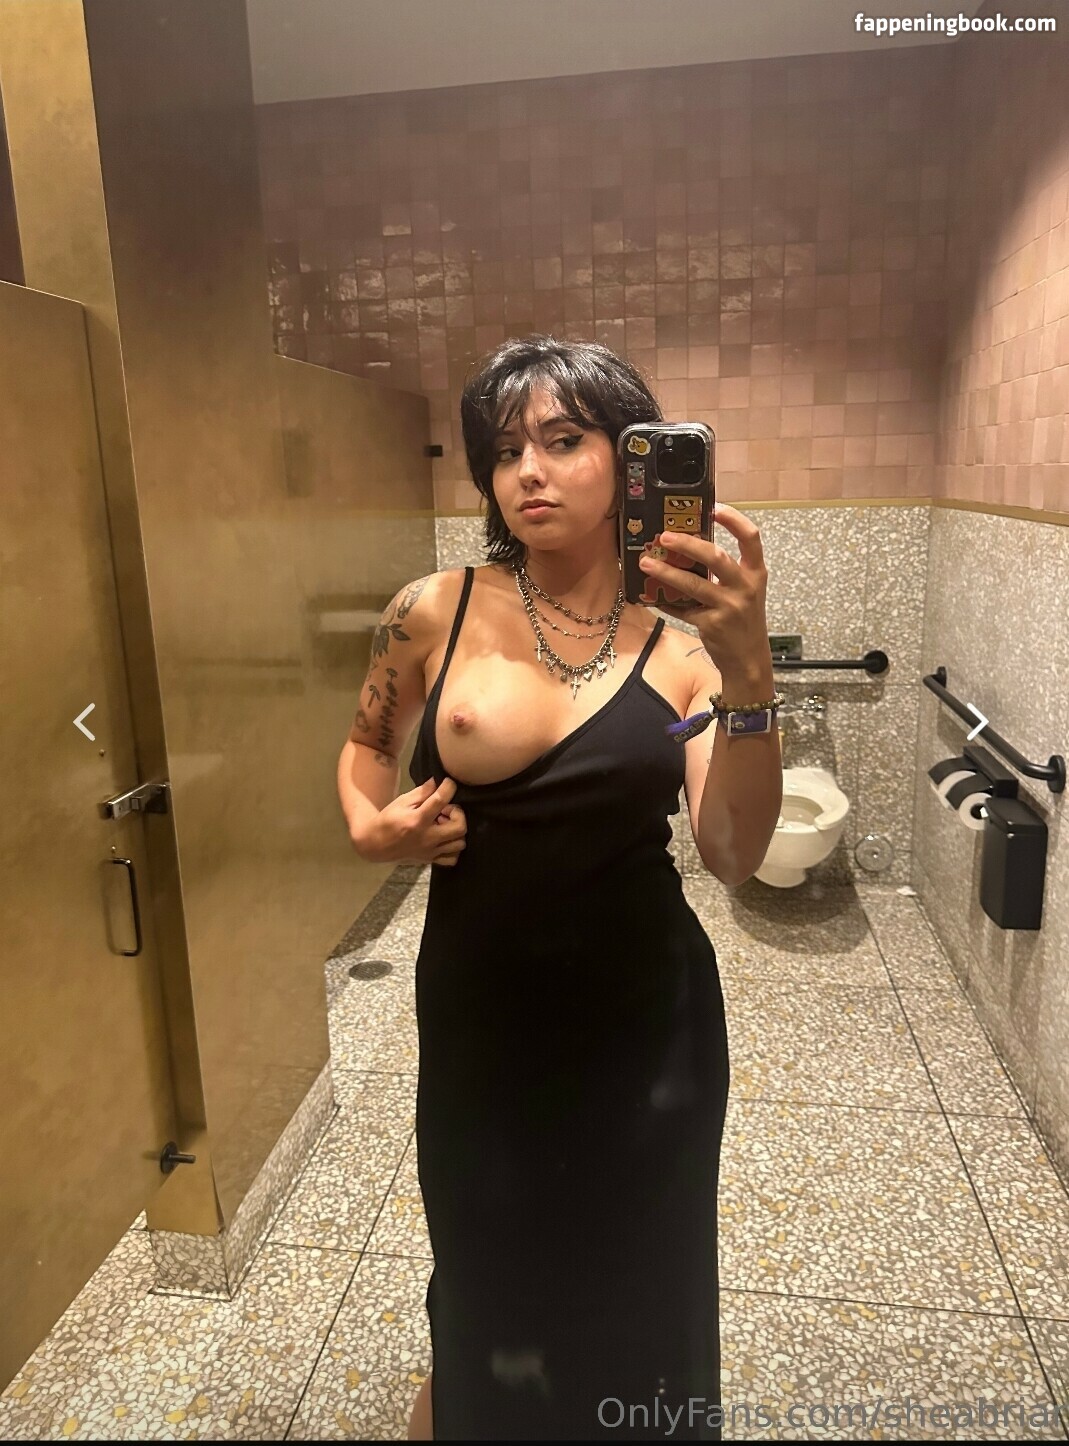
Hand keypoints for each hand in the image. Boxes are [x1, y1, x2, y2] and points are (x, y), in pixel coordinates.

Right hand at [359, 776, 467, 867]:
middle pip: (460, 827)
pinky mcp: (430, 860)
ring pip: (460, 843)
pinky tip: (445, 838)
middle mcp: (427, 838)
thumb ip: (422, 792)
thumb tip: (437, 781)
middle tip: (446, 810)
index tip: (448, 783)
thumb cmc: (388, 820)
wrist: (376, 845)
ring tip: (444, 824)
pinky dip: (453, 847)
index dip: (449, 787)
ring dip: (456, 830)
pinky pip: (453, 858)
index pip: (441, 800)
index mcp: (418, 820)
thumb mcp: (402, 802)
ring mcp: (430, 852)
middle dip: (458, 814)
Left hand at [637, 504, 771, 678]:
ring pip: (693, 584)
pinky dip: (665, 601)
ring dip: (666, 572)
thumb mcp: (744, 591)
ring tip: (646, 563)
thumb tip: (688, 546)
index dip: (733, 519)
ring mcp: (729, 607)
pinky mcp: (712, 625)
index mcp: (755, 572)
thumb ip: (726, 571)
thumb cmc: (743, 620)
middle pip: (716, 557)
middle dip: (687, 544)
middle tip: (664, 537)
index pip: (751, 537)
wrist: (749, 659)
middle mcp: (745, 587)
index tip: (713, 508)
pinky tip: (650, 595)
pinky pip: (682, 608)